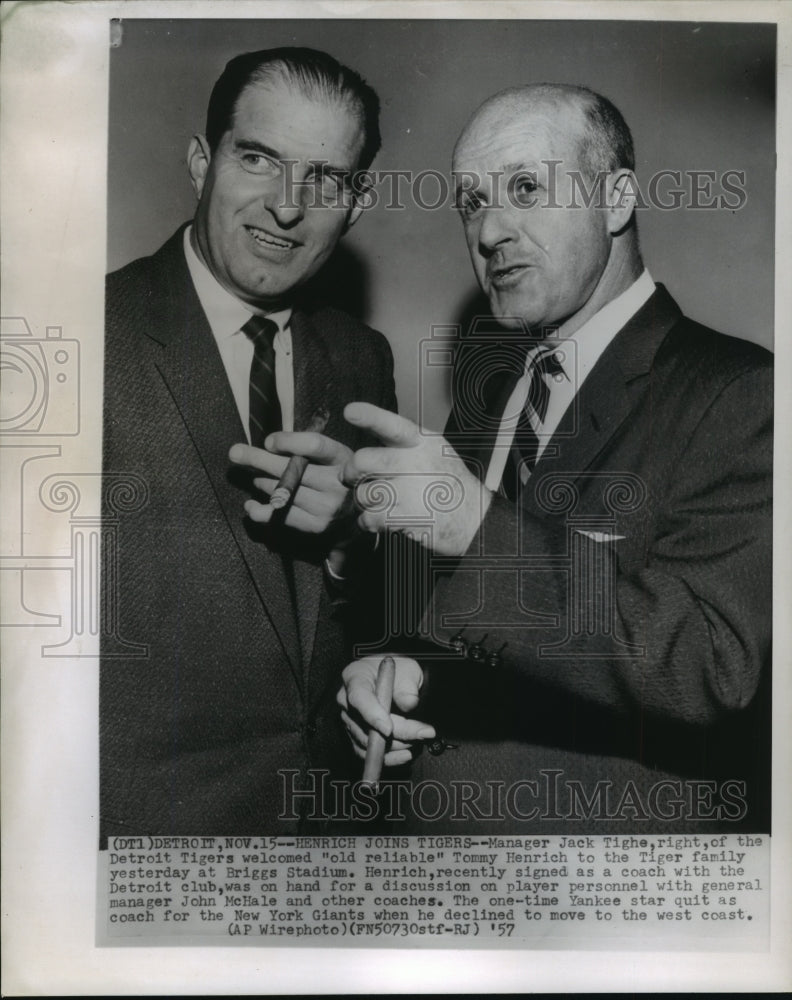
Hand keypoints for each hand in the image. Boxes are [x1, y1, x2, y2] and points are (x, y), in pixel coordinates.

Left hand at [229, 432, 353, 534]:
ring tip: (255, 478)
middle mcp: (337, 484)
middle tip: (236, 453)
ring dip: (261, 482)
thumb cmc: (339, 477)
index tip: (268, 441)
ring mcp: (326, 508)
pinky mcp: (315, 526)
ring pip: (282, 492)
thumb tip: (268, 444)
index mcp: (343, 458)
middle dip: (258, 459)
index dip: (287, 441)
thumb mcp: (335, 456)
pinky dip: (259, 510)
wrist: (360, 515)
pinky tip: (250, 505)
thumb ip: (308, 448)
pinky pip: (279, 516)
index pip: (314, 446)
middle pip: (291, 469)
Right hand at [337, 655, 434, 766]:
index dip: (372, 715)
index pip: (358, 698)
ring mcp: (349, 720)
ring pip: (369, 742)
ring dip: (396, 746)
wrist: (392, 678)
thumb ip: (407, 685)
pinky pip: (368, 753)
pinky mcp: (355, 736)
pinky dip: (388, 757)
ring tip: (420, 738)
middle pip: (366, 725)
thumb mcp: (407, 669)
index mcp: (354, 677)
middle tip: (424, 733)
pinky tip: (405, 754)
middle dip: (397, 733)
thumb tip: (409, 703)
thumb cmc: (397, 670)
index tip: (389, 729)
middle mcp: (346, 700)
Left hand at [343, 402, 492, 556]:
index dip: (370, 417)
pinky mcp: (407, 517)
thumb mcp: (434, 449)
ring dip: (364, 502)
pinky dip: (368, 522)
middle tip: (355, 480)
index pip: (392, 425)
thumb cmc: (447, 482)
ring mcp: (411, 491)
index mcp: (421, 442)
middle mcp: (415, 462)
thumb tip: (367, 438)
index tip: (350, 411)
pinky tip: (381, 520)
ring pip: (362, 493)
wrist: (473, 517)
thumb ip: (404, 441)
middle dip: (351, 473)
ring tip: (380, 503)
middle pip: (362, 460)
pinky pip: (369, 518)